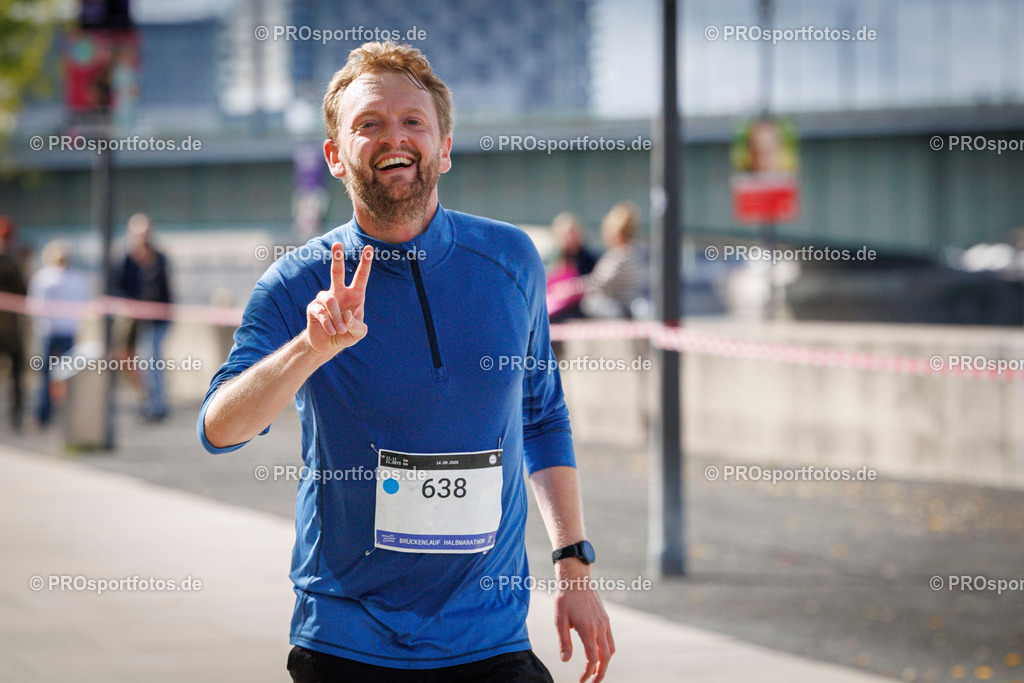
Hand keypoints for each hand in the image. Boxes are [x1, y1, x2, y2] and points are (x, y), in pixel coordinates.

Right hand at [304, 243, 372, 358]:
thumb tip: (345, 314)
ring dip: (337, 318)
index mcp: (354, 295)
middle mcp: (339, 292)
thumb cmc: (346, 335)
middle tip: (337, 244)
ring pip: (330, 300)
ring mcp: (324, 299)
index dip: (365, 263)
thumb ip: (356, 324)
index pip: (361, 276)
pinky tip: (332, 331)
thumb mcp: (358, 333)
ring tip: (340, 330)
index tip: (369, 247)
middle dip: (337, 257)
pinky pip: (321, 312)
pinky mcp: (313, 308)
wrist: (328, 345)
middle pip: (337, 272)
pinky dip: (329, 324)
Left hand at [554, 561, 614, 681]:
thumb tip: (565, 660)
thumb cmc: (565, 599)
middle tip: (594, 682)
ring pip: (611, 648)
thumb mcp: (559, 620)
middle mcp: (600, 627)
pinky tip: (599, 652)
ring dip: (606, 662)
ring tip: (598, 671)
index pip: (592, 658)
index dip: (588, 672)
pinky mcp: (605, 618)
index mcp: (588, 630)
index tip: (582, 680)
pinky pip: (610, 639)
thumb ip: (564, 641)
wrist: (576, 578)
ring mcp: (605, 622)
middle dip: (601, 672)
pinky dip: (607, 650)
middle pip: (606, 657)